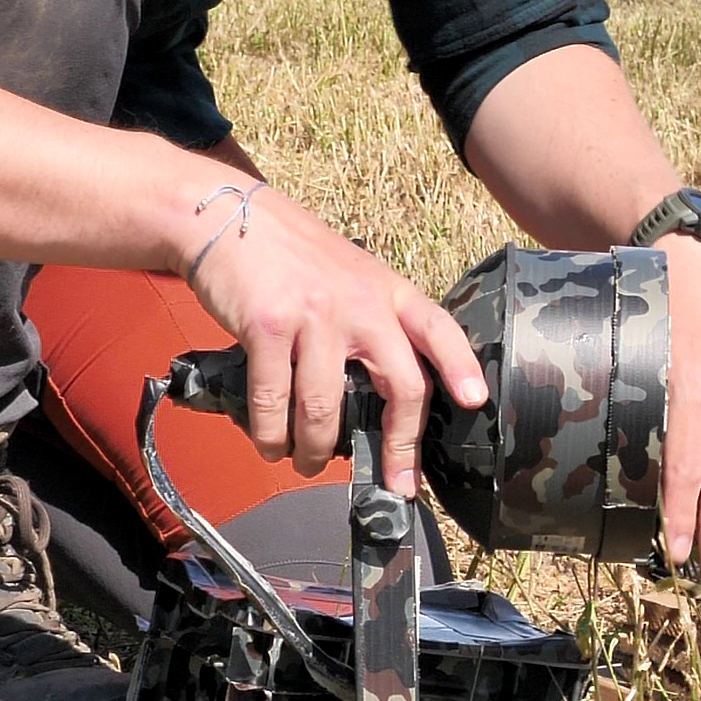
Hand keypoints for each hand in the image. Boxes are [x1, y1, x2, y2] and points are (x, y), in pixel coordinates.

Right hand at [181, 182, 483, 495]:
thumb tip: (379, 396)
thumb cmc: (291, 256)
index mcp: (388, 290)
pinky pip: (274, 399)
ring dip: (315, 450)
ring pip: (327, 408)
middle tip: (393, 483)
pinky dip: (271, 434)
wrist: (226, 217)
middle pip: (401, 386)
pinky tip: (269, 444)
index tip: (474, 402)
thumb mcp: (350, 275)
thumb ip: (371, 322)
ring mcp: (315, 315)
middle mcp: (361, 303)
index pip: (439, 328)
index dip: (461, 366)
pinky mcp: (267, 326)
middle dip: (399, 446)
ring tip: (306, 464)